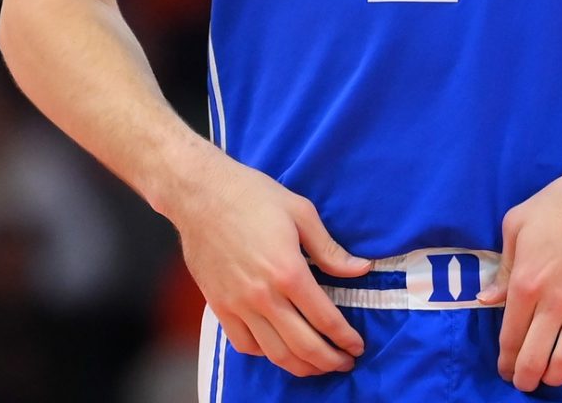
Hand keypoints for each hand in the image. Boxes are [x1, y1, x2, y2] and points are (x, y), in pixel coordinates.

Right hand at [170, 148, 371, 376]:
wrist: (200, 194)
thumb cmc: (252, 196)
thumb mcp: (301, 212)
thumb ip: (330, 250)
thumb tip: (361, 269)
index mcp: (289, 272)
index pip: (325, 320)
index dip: (345, 339)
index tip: (357, 346)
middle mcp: (263, 296)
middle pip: (303, 345)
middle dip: (329, 360)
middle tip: (344, 363)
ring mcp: (238, 305)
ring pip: (275, 353)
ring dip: (301, 366)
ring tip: (318, 365)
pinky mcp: (219, 306)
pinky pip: (245, 344)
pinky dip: (265, 354)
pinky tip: (279, 349)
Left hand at [476, 160, 561, 391]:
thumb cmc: (561, 203)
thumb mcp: (518, 223)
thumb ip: (503, 267)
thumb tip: (487, 298)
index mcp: (525, 283)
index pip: (509, 337)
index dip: (505, 361)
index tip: (504, 369)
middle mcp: (553, 304)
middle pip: (535, 359)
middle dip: (525, 378)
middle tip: (524, 382)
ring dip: (554, 377)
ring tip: (550, 377)